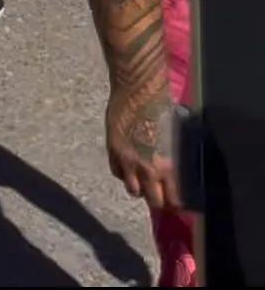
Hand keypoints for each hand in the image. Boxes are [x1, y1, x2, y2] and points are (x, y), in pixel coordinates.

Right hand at [105, 86, 179, 210]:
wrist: (138, 89)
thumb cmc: (164, 107)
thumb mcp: (176, 139)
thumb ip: (173, 158)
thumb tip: (175, 170)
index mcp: (167, 166)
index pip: (173, 198)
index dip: (176, 203)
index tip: (177, 202)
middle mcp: (147, 169)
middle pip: (153, 200)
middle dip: (159, 200)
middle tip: (161, 195)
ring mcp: (127, 161)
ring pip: (132, 190)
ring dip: (139, 188)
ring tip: (143, 182)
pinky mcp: (112, 150)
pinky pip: (117, 172)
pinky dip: (123, 173)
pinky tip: (128, 168)